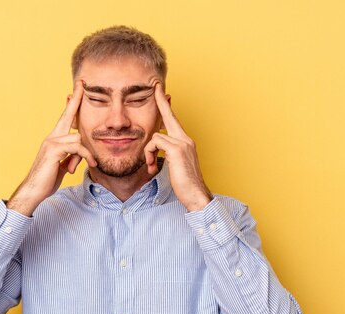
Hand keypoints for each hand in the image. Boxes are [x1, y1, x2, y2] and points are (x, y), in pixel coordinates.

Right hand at [7, 80, 96, 215]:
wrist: (33, 191)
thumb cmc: (47, 180)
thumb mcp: (63, 166)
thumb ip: (71, 157)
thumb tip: (79, 155)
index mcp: (54, 139)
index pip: (65, 118)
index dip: (72, 104)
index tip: (77, 90)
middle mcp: (51, 137)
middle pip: (67, 115)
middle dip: (76, 100)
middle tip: (82, 84)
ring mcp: (51, 143)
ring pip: (78, 137)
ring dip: (88, 152)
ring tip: (93, 163)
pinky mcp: (53, 151)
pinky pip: (77, 147)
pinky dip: (86, 155)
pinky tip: (92, 163)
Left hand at [144, 83, 212, 211]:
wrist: (196, 196)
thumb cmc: (185, 184)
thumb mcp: (174, 165)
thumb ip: (167, 153)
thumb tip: (155, 148)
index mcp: (185, 141)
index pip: (174, 119)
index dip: (167, 105)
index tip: (161, 92)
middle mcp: (185, 139)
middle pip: (169, 115)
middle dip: (161, 100)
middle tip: (155, 86)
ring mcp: (182, 143)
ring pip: (155, 136)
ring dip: (148, 152)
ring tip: (149, 166)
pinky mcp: (177, 150)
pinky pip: (155, 143)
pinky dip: (149, 155)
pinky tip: (152, 167)